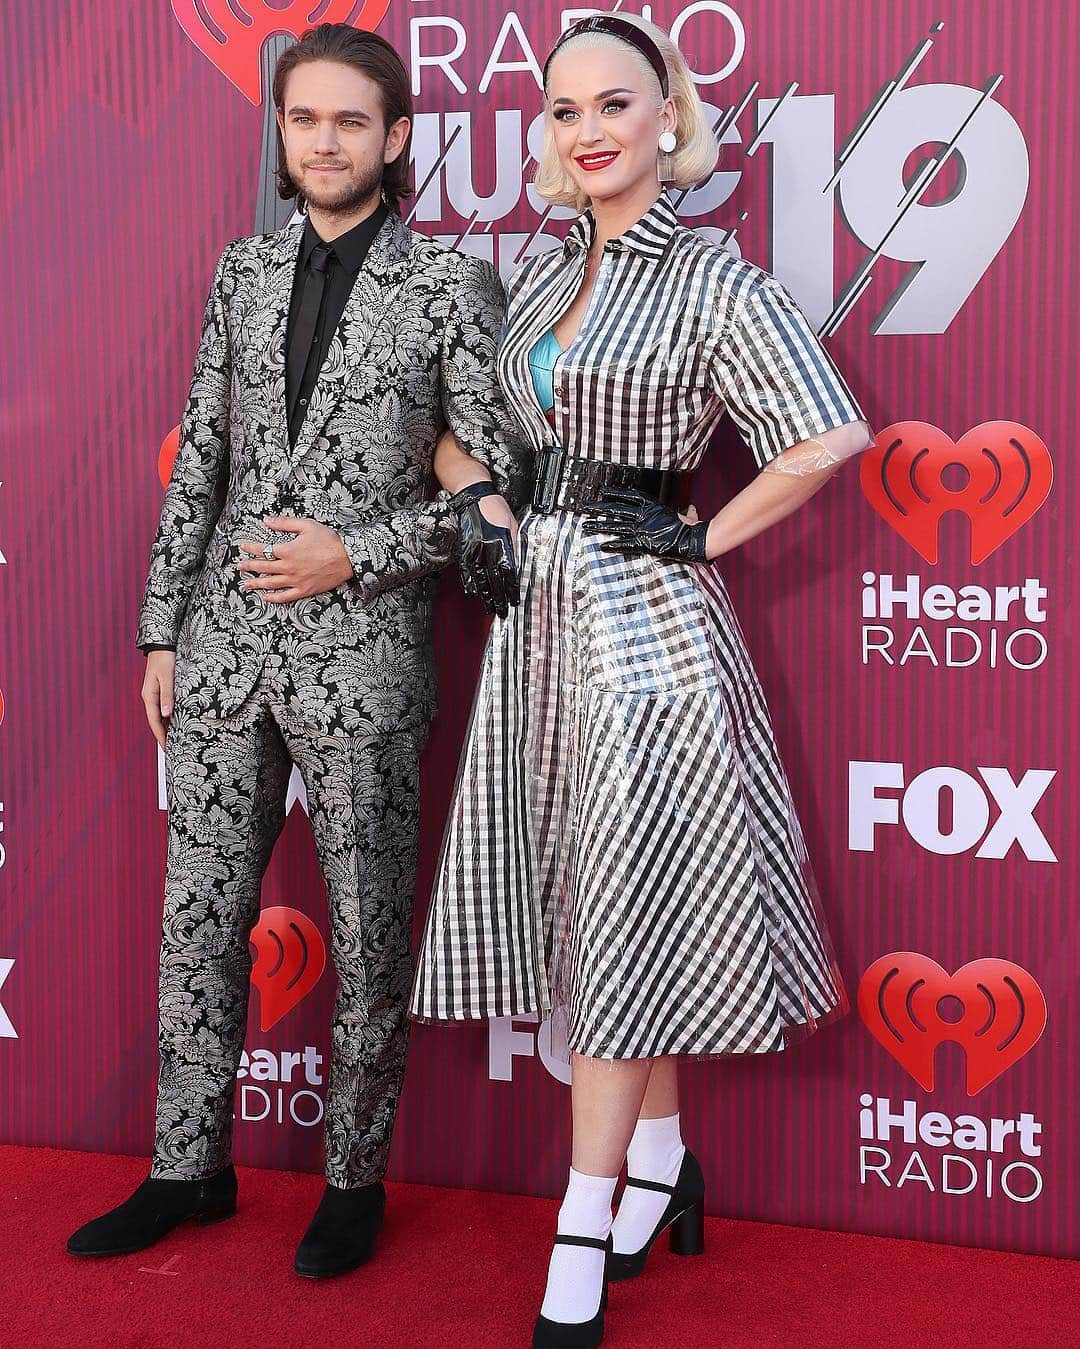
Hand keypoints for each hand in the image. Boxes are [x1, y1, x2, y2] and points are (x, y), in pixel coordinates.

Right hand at [142, 650, 175, 749]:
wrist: (163, 645)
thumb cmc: (165, 660)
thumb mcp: (168, 678)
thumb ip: (167, 696)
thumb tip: (166, 715)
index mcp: (149, 696)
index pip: (154, 722)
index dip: (161, 736)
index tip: (167, 749)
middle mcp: (150, 697)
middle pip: (156, 721)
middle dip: (163, 736)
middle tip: (173, 750)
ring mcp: (155, 694)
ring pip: (160, 715)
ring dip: (167, 727)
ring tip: (176, 740)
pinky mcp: (161, 690)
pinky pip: (164, 708)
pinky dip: (170, 717)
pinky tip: (177, 722)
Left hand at [237, 516, 353, 602]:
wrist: (348, 557)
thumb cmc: (329, 541)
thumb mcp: (306, 525)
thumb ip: (284, 523)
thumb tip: (267, 520)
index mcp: (287, 550)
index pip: (263, 549)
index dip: (251, 548)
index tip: (244, 547)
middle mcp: (288, 567)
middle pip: (263, 567)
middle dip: (249, 566)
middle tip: (240, 566)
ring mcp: (296, 580)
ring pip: (270, 583)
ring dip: (256, 584)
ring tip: (246, 583)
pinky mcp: (304, 590)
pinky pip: (285, 597)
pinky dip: (273, 598)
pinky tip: (266, 597)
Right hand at [459, 493, 519, 617]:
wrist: (473, 496)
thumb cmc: (494, 506)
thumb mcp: (512, 524)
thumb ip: (514, 544)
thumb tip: (518, 561)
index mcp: (502, 544)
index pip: (509, 573)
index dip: (511, 589)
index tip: (514, 600)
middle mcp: (488, 549)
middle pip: (494, 581)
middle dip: (498, 599)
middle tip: (502, 612)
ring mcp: (474, 550)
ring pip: (480, 579)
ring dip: (485, 596)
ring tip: (488, 608)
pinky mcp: (464, 548)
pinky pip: (466, 570)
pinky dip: (469, 583)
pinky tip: (472, 593)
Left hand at [581, 487, 709, 562]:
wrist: (694, 539)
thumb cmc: (691, 528)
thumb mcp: (687, 516)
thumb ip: (686, 512)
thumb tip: (690, 510)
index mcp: (653, 506)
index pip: (629, 496)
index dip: (615, 493)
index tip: (603, 491)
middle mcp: (644, 516)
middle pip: (616, 509)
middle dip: (599, 508)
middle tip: (585, 507)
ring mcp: (642, 529)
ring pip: (615, 526)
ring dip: (599, 526)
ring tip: (586, 526)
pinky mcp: (643, 544)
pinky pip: (624, 543)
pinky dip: (613, 544)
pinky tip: (601, 545)